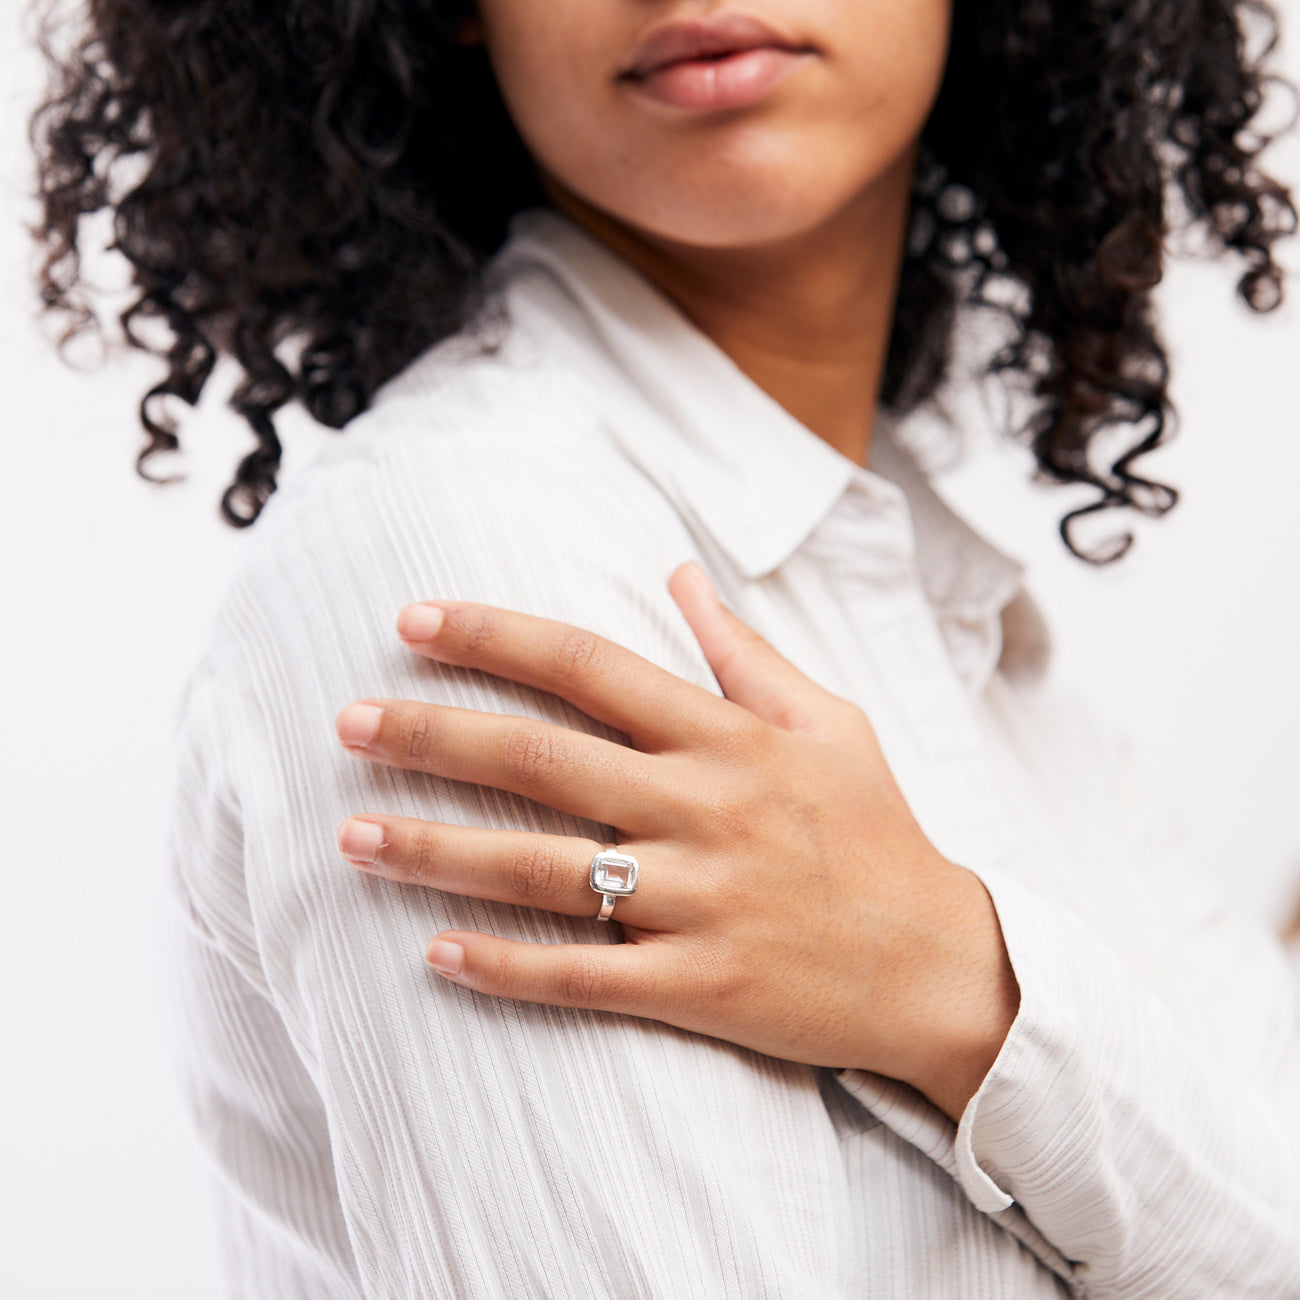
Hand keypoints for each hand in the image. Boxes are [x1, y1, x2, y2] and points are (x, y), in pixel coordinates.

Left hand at [334, 561, 1018, 1120]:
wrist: (940, 962)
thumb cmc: (877, 830)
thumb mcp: (828, 720)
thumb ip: (743, 649)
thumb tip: (678, 573)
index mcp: (729, 736)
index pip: (589, 665)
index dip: (495, 637)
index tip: (412, 623)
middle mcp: (705, 808)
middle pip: (542, 759)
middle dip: (433, 735)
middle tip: (346, 723)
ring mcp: (700, 900)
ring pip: (542, 871)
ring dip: (437, 851)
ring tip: (351, 837)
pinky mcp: (700, 986)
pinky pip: (584, 975)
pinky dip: (505, 965)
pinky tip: (433, 953)